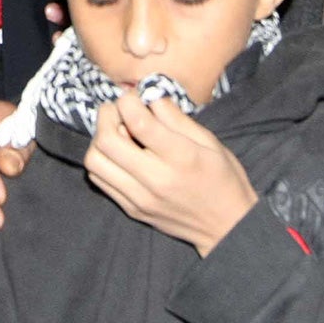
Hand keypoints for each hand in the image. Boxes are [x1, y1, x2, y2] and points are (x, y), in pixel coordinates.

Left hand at [84, 94, 259, 256]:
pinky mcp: (132, 210)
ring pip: (95, 162)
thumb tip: (148, 95)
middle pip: (106, 141)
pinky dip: (102, 161)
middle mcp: (156, 179)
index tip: (133, 96)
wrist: (228, 227)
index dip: (127, 101)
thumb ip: (175, 117)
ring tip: (118, 134)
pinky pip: (100, 181)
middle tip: (119, 111)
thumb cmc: (223, 178)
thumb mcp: (209, 141)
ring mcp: (140, 198)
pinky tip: (119, 155)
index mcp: (180, 157)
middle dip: (106, 115)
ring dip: (99, 140)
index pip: (137, 122)